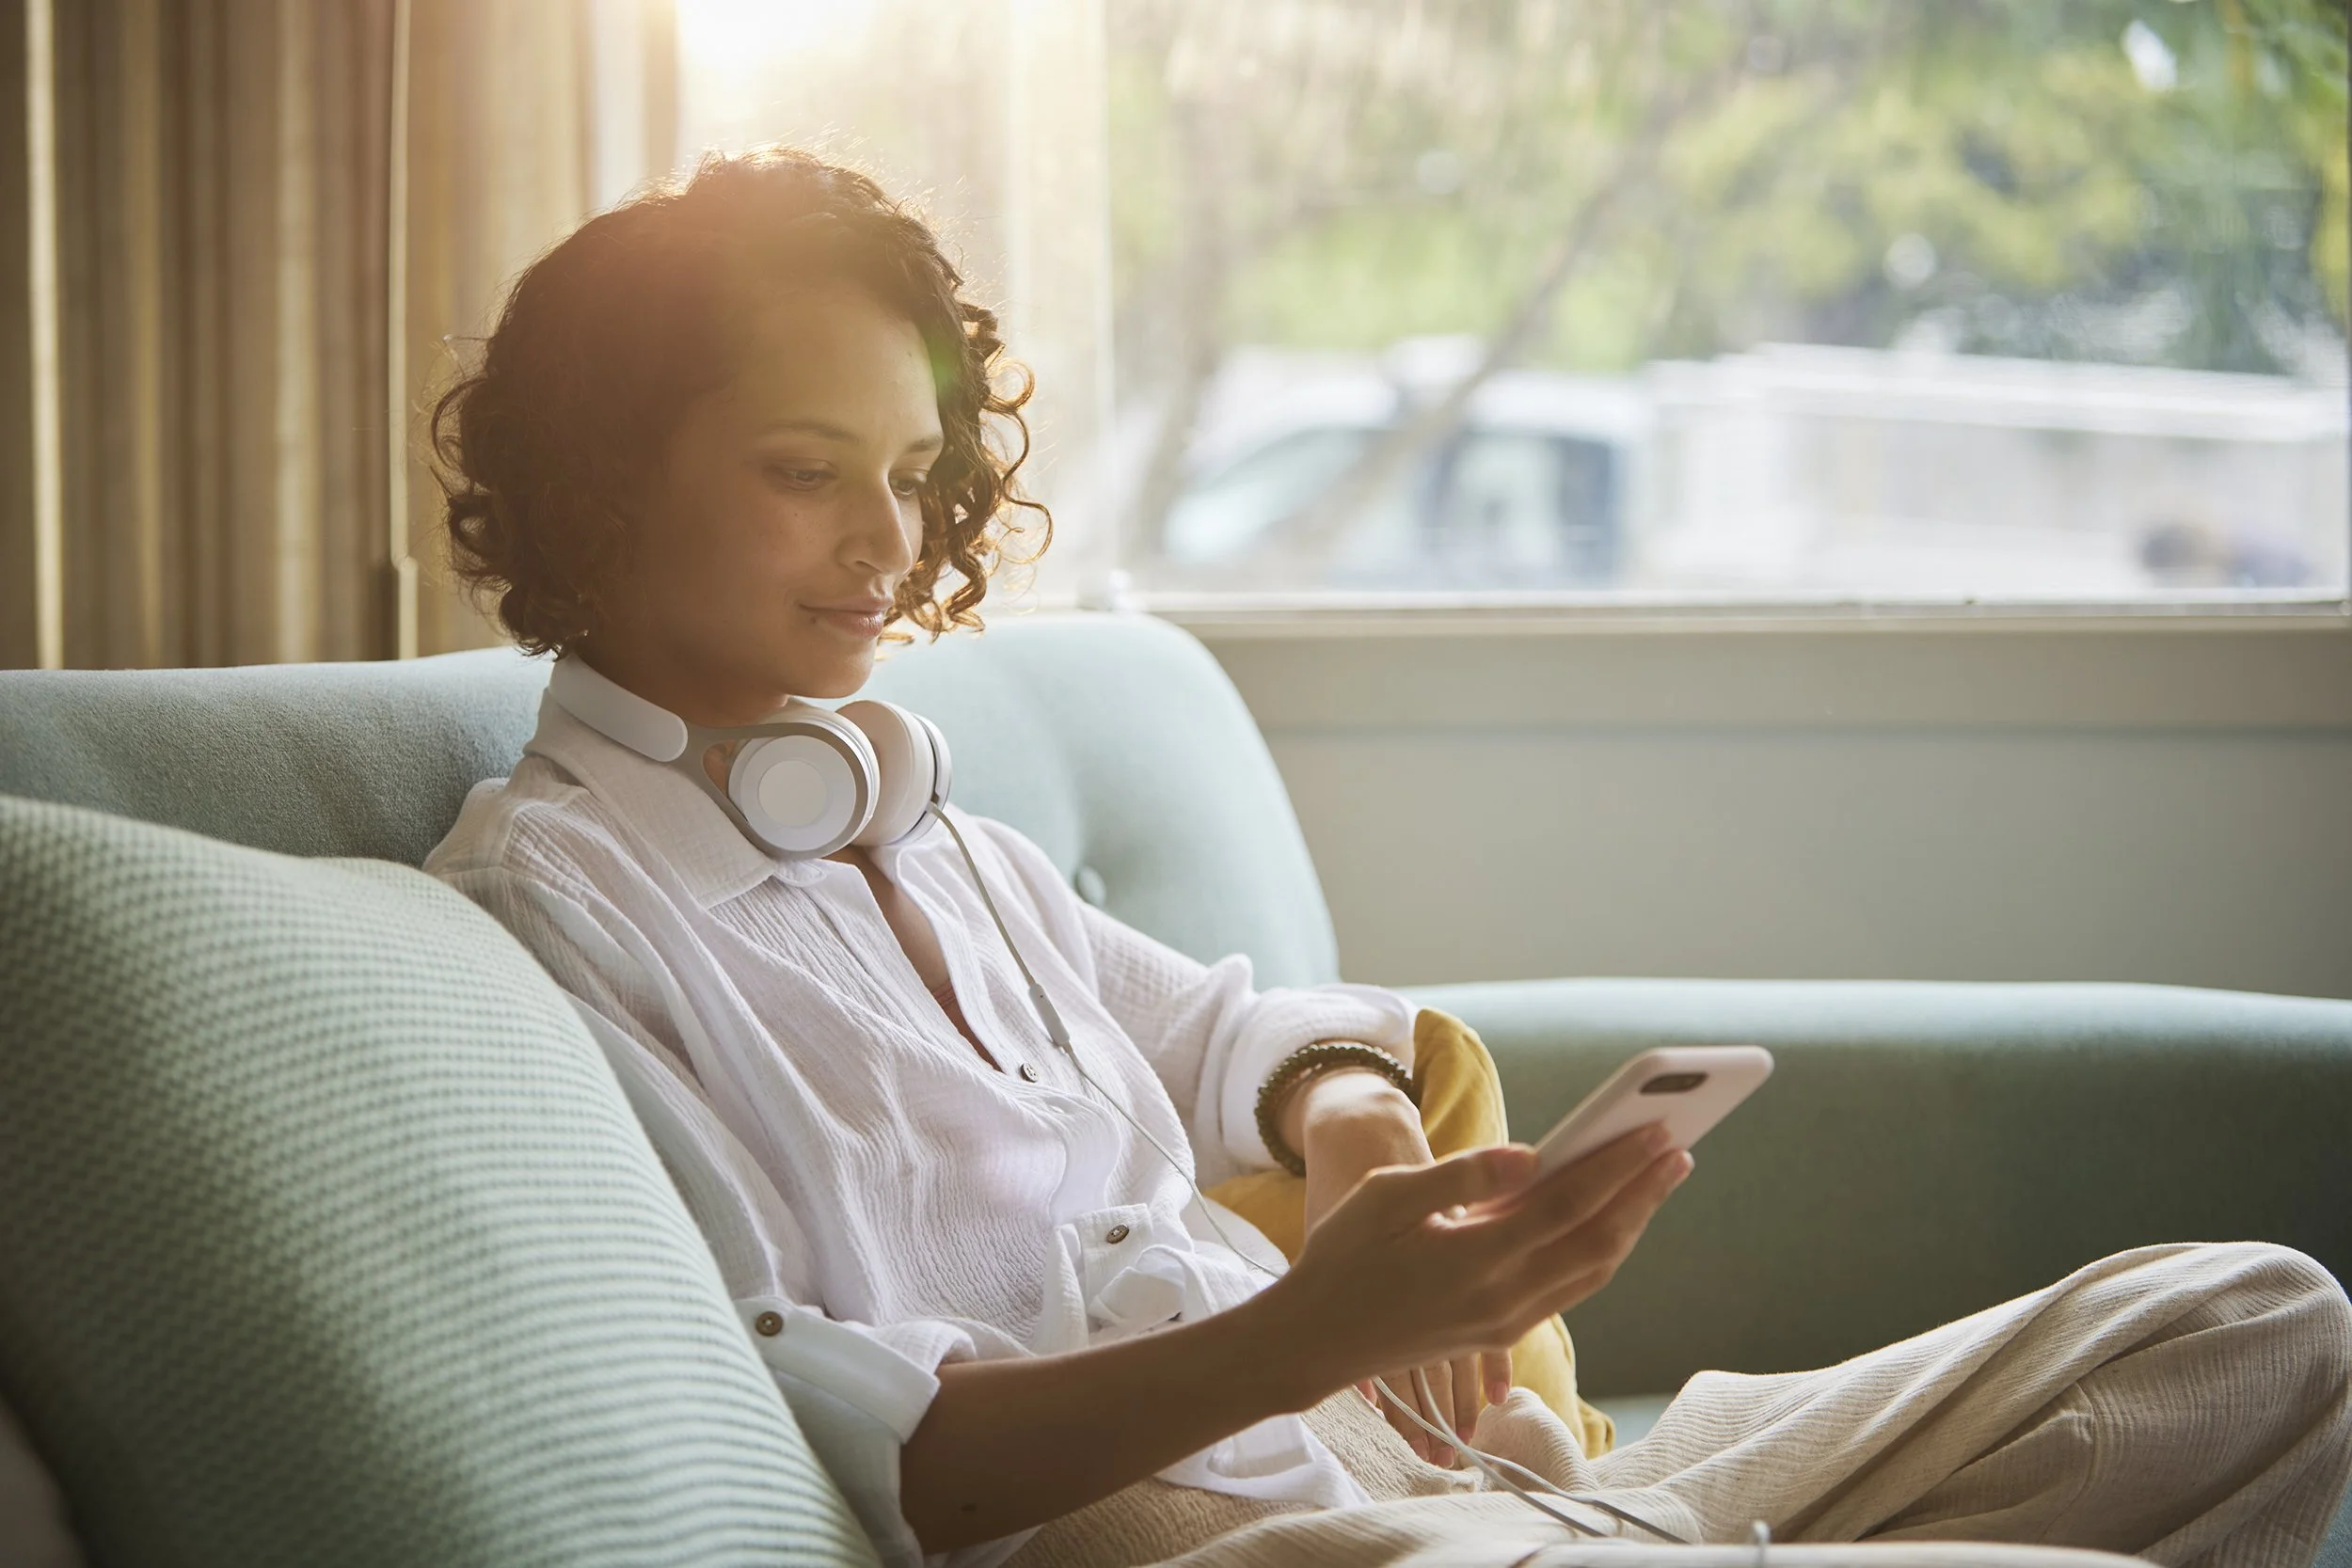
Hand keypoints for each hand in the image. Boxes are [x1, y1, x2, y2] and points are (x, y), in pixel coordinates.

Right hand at [1266, 1122, 1691, 1449]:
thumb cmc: (1344, 1255)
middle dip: (1643, 1195)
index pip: (1566, 1205)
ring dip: (1631, 1225)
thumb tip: (1531, 1156)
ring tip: (1656, 1181)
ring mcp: (1504, 1321)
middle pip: (1597, 1243)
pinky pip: (1571, 1289)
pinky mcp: (1500, 1332)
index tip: (1654, 1131)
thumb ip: (1464, 1176)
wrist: (1317, 1338)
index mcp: (1473, 1258)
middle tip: (1677, 1149)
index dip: (1617, 1166)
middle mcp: (1501, 1298)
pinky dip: (1601, 1251)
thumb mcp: (1389, 1196)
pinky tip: (1609, 1221)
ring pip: (1592, 1273)